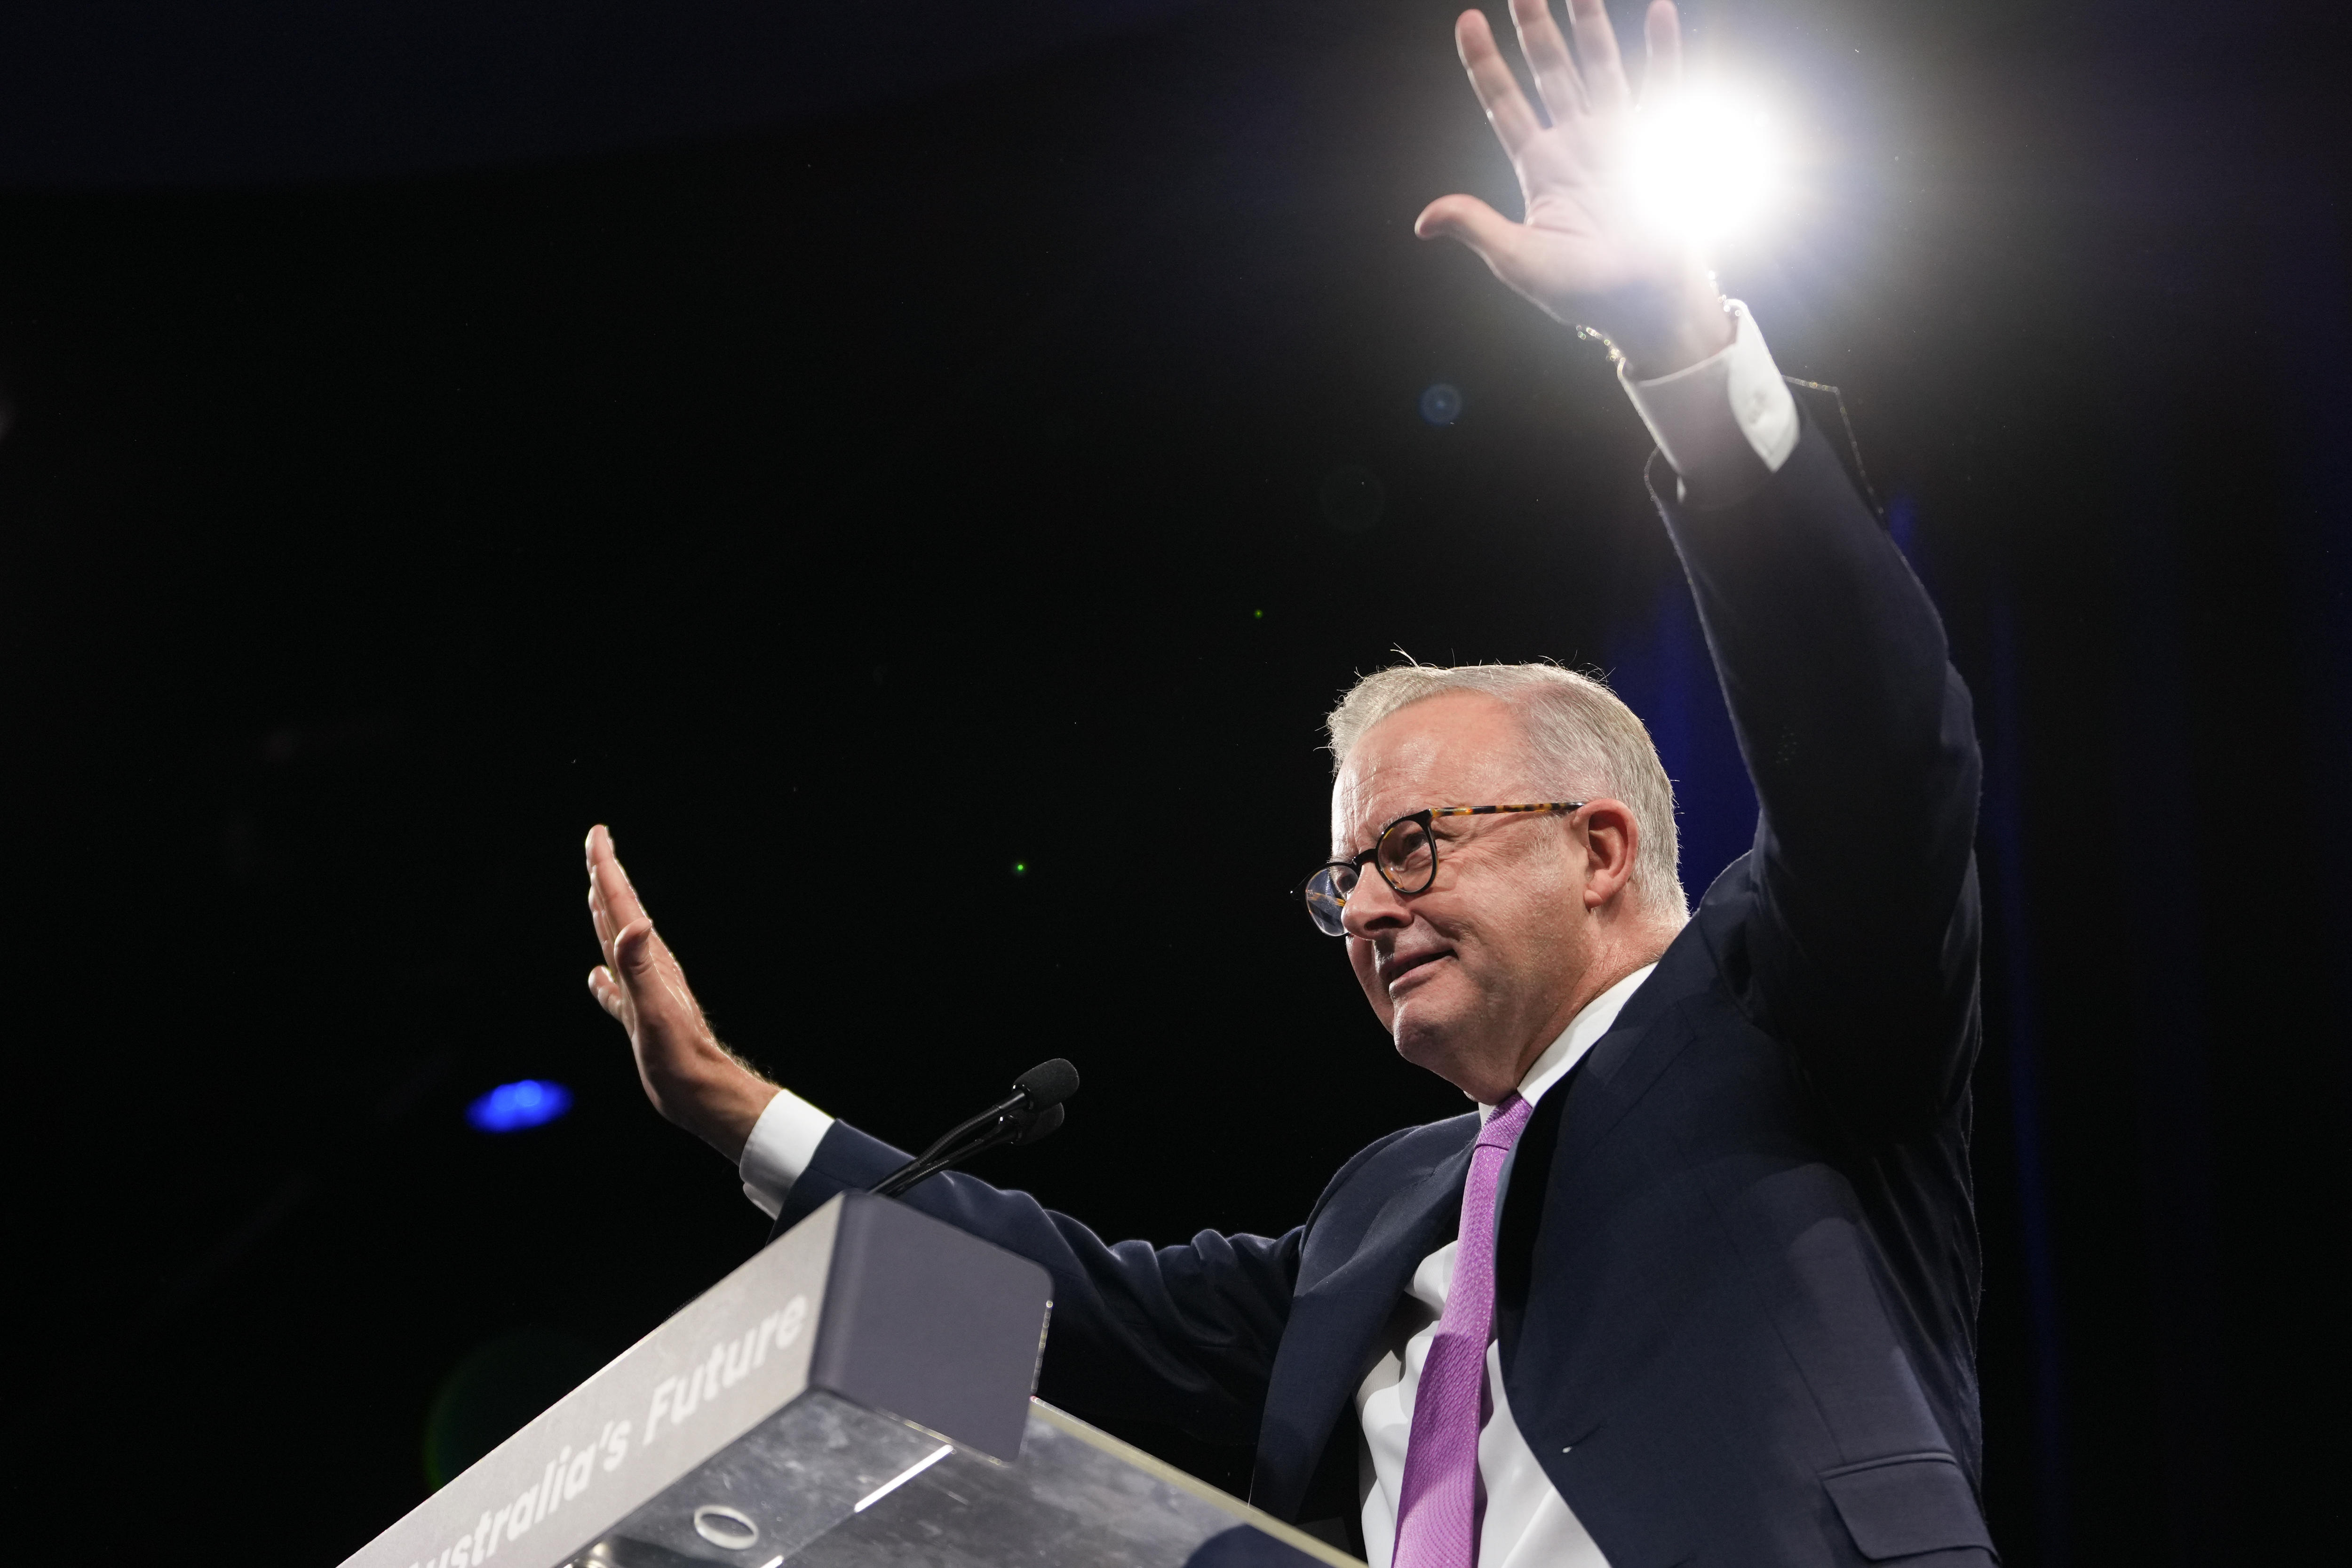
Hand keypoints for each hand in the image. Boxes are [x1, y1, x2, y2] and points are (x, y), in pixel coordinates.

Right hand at [585, 824, 777, 1159]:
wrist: (699, 1090)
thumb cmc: (678, 1055)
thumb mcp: (655, 1009)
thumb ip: (640, 967)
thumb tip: (637, 923)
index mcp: (647, 960)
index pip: (622, 905)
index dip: (607, 869)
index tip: (598, 835)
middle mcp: (647, 968)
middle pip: (620, 913)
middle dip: (607, 877)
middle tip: (597, 845)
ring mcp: (643, 991)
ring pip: (617, 943)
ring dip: (606, 915)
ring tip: (596, 892)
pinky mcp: (640, 1018)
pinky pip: (615, 988)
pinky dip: (604, 975)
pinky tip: (594, 976)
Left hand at [1416, 0, 1731, 376]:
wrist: (1644, 307)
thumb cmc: (1583, 292)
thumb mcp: (1520, 261)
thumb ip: (1478, 229)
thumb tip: (1423, 221)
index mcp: (1540, 166)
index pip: (1504, 103)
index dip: (1485, 63)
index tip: (1466, 20)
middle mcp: (1577, 143)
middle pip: (1549, 71)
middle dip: (1535, 27)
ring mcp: (1619, 139)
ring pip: (1599, 67)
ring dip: (1589, 24)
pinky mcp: (1659, 146)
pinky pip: (1663, 87)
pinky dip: (1662, 50)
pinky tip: (1660, 12)